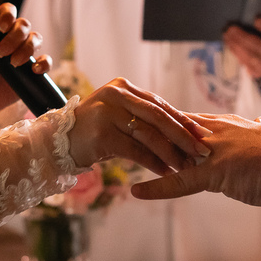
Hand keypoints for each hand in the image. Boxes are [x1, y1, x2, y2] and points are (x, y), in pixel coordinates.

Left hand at [0, 3, 48, 119]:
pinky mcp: (32, 69)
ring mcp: (24, 53)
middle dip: (15, 36)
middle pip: (23, 25)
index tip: (1, 27)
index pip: (6, 12)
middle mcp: (12, 39)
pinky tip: (35, 70)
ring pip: (36, 39)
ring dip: (27, 48)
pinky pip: (45, 60)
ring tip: (13, 63)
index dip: (7, 14)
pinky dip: (44, 63)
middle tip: (2, 52)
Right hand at [70, 78, 212, 174]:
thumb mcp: (118, 117)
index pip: (159, 104)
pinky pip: (135, 150)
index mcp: (123, 88)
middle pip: (158, 116)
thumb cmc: (94, 132)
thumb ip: (143, 117)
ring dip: (171, 152)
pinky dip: (153, 162)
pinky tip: (165, 172)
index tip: (202, 133)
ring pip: (148, 134)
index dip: (182, 119)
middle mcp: (115, 96)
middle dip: (183, 135)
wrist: (58, 144)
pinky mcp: (102, 134)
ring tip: (187, 166)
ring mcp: (107, 114)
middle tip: (202, 150)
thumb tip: (184, 128)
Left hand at [131, 114, 260, 206]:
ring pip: (171, 150)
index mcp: (229, 124)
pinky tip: (136, 192)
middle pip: (172, 128)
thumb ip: (255, 132)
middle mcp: (217, 132)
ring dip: (144, 152)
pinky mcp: (215, 173)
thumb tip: (257, 122)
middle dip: (145, 129)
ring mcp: (214, 152)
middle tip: (119, 127)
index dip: (164, 120)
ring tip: (116, 151)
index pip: (188, 119)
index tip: (142, 116)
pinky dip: (156, 187)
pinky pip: (179, 181)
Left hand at [223, 16, 260, 78]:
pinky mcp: (256, 72)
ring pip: (248, 55)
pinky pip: (243, 61)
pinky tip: (229, 42)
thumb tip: (254, 18)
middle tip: (231, 28)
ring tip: (227, 34)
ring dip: (235, 44)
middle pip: (258, 46)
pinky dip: (234, 50)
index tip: (257, 19)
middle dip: (243, 37)